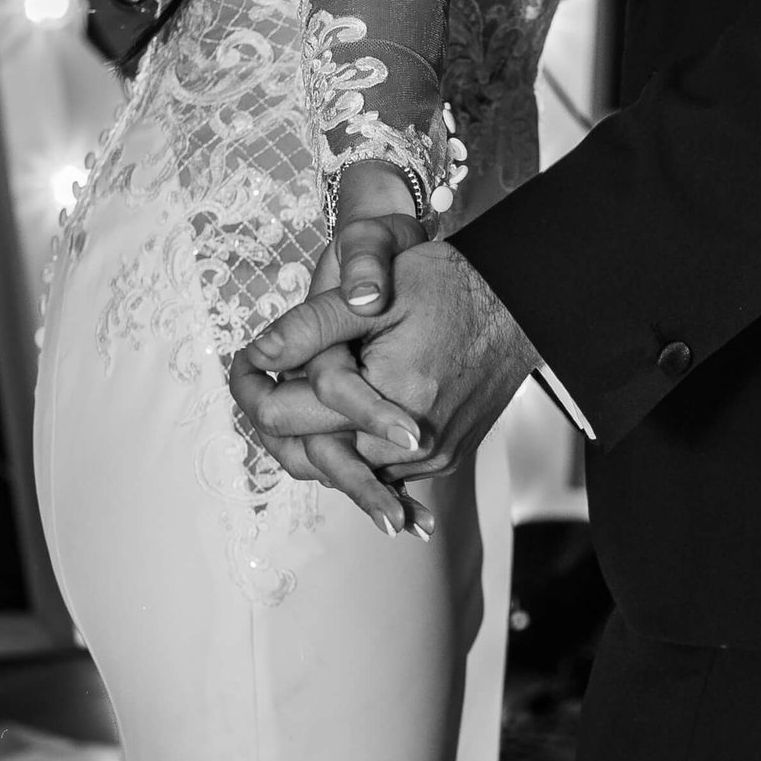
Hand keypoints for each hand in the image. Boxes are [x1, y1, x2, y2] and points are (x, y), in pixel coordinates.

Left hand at [226, 180, 435, 539]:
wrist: (521, 305)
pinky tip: (334, 430)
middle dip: (274, 425)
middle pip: (309, 457)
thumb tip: (258, 353)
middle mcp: (409, 446)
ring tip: (284, 404)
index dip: (250, 389)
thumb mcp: (373, 294)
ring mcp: (430, 460)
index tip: (240, 365)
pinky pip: (380, 472)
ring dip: (311, 443)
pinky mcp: (444, 460)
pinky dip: (351, 454)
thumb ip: (312, 325)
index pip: (287, 417)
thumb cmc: (448, 287)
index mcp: (385, 401)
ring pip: (343, 472)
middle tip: (252, 387)